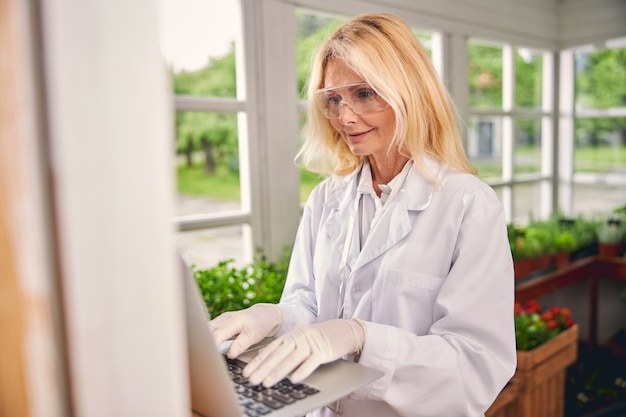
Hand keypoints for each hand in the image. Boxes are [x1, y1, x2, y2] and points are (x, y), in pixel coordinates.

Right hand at [208, 303, 281, 357]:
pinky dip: (207, 338)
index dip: (210, 347)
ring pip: (206, 329)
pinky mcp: (220, 323)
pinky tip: (207, 348)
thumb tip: (229, 355)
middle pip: (206, 330)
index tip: (208, 358)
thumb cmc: (260, 325)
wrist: (264, 315)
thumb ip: (241, 345)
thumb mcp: (254, 336)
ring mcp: (221, 319)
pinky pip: (209, 330)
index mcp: (233, 321)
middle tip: (202, 358)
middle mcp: (224, 319)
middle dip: (202, 343)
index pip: (216, 335)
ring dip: (203, 340)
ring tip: (203, 354)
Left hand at [243, 319, 365, 386]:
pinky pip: (311, 362)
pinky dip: (302, 370)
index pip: (271, 350)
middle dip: (263, 368)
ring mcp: (310, 344)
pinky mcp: (323, 351)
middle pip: (278, 355)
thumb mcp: (298, 339)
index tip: (246, 373)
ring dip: (278, 371)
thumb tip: (262, 355)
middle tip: (252, 380)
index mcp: (290, 336)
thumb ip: (282, 347)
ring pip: (291, 359)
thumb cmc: (318, 338)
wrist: (342, 330)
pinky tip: (294, 379)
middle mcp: (298, 338)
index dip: (258, 362)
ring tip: (267, 383)